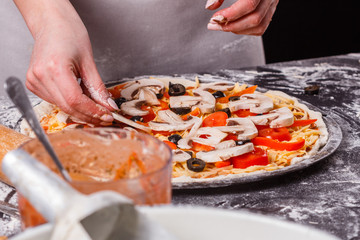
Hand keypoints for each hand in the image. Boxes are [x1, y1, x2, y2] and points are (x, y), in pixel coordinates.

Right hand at [14, 0, 117, 124]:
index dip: (93, 111)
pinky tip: (81, 99)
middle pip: (68, 107)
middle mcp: (41, 76)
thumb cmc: (69, 34)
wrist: (51, 24)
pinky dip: (71, 103)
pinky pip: (55, 100)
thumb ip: (98, 87)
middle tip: (105, 117)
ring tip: (96, 107)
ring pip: (62, 106)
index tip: (107, 116)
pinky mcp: (33, 83)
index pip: (75, 101)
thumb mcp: (89, 61)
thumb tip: (108, 106)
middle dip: (89, 115)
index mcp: (54, 68)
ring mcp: (34, 81)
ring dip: (81, 110)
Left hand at [206, 0, 278, 34]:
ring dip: (238, 30)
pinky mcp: (270, 7)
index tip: (215, 17)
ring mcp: (272, 1)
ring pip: (260, 25)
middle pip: (255, 18)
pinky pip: (262, 26)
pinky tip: (234, 26)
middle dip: (232, 26)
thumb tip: (211, 6)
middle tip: (214, 24)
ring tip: (222, 26)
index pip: (249, 4)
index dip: (231, 14)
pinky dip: (246, 30)